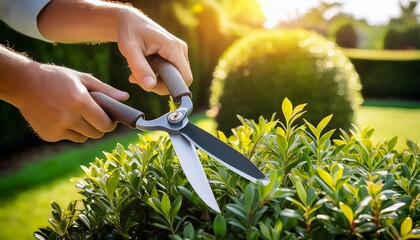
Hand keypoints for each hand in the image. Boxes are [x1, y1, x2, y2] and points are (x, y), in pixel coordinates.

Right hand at [13, 62, 128, 141]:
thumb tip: (125, 97)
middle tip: (96, 117)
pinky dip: (69, 131)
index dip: (111, 123)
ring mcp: (57, 128)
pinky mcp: (49, 135)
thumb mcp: (82, 78)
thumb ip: (105, 90)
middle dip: (100, 127)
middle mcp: (69, 118)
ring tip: (77, 115)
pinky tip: (62, 117)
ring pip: (83, 138)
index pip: (105, 124)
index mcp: (80, 102)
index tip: (110, 119)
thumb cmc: (56, 77)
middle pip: (96, 134)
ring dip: (85, 130)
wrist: (23, 83)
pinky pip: (68, 138)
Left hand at [116, 7, 192, 94]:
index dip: (170, 88)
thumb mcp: (129, 49)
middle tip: (138, 80)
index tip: (149, 86)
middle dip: (159, 85)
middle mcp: (181, 49)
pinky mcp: (175, 55)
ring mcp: (179, 52)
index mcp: (173, 48)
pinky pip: (172, 72)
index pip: (185, 78)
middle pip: (179, 79)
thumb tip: (150, 86)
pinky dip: (157, 76)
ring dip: (156, 82)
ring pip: (175, 77)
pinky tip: (143, 70)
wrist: (131, 21)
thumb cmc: (129, 32)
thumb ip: (139, 67)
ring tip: (137, 74)